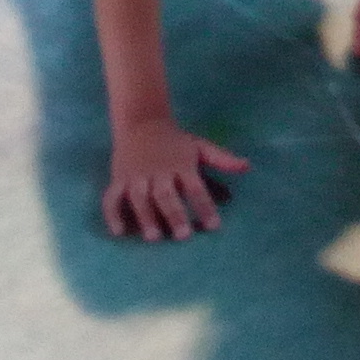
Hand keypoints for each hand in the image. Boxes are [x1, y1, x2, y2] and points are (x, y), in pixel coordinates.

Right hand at [103, 119, 246, 241]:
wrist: (142, 122)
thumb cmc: (175, 142)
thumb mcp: (199, 146)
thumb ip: (221, 159)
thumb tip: (247, 166)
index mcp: (181, 164)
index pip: (195, 187)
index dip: (205, 206)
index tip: (214, 226)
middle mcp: (158, 171)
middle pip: (166, 194)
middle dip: (174, 213)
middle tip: (183, 235)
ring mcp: (136, 175)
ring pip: (139, 197)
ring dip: (145, 216)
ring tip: (153, 237)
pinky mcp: (118, 179)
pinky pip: (112, 197)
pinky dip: (112, 214)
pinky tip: (119, 232)